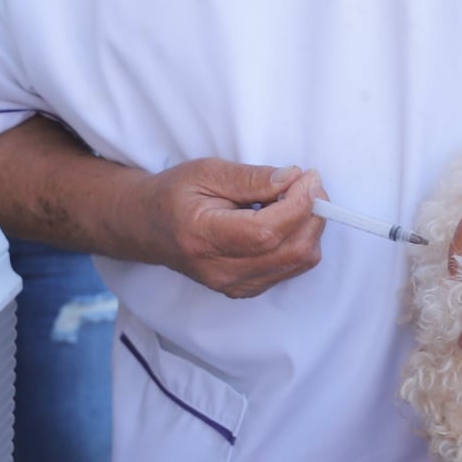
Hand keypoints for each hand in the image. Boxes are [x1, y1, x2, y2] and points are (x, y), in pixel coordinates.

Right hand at [141, 159, 325, 297]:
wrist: (148, 228)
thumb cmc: (174, 195)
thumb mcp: (207, 172)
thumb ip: (252, 178)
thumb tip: (294, 178)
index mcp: (203, 238)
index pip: (266, 232)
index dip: (298, 204)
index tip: (309, 177)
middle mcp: (220, 271)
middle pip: (290, 250)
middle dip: (313, 212)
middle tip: (309, 183)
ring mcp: (234, 285)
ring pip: (298, 261)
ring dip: (310, 226)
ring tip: (297, 198)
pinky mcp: (246, 288)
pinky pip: (292, 268)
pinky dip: (300, 240)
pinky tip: (286, 219)